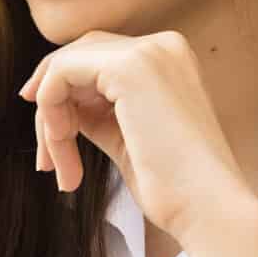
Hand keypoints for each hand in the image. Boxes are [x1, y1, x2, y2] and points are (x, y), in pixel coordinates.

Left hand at [19, 29, 257, 245]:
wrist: (209, 210)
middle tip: (47, 163)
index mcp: (169, 59)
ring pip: (64, 67)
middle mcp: (162, 46)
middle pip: (76, 58)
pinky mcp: (128, 68)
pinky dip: (50, 115)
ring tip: (61, 169)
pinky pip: (59, 75)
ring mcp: (147, 52)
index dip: (65, 101)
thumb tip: (58, 104)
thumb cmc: (175, 188)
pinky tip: (64, 152)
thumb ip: (98, 111)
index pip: (96, 60)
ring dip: (50, 121)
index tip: (54, 150)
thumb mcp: (127, 137)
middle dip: (51, 108)